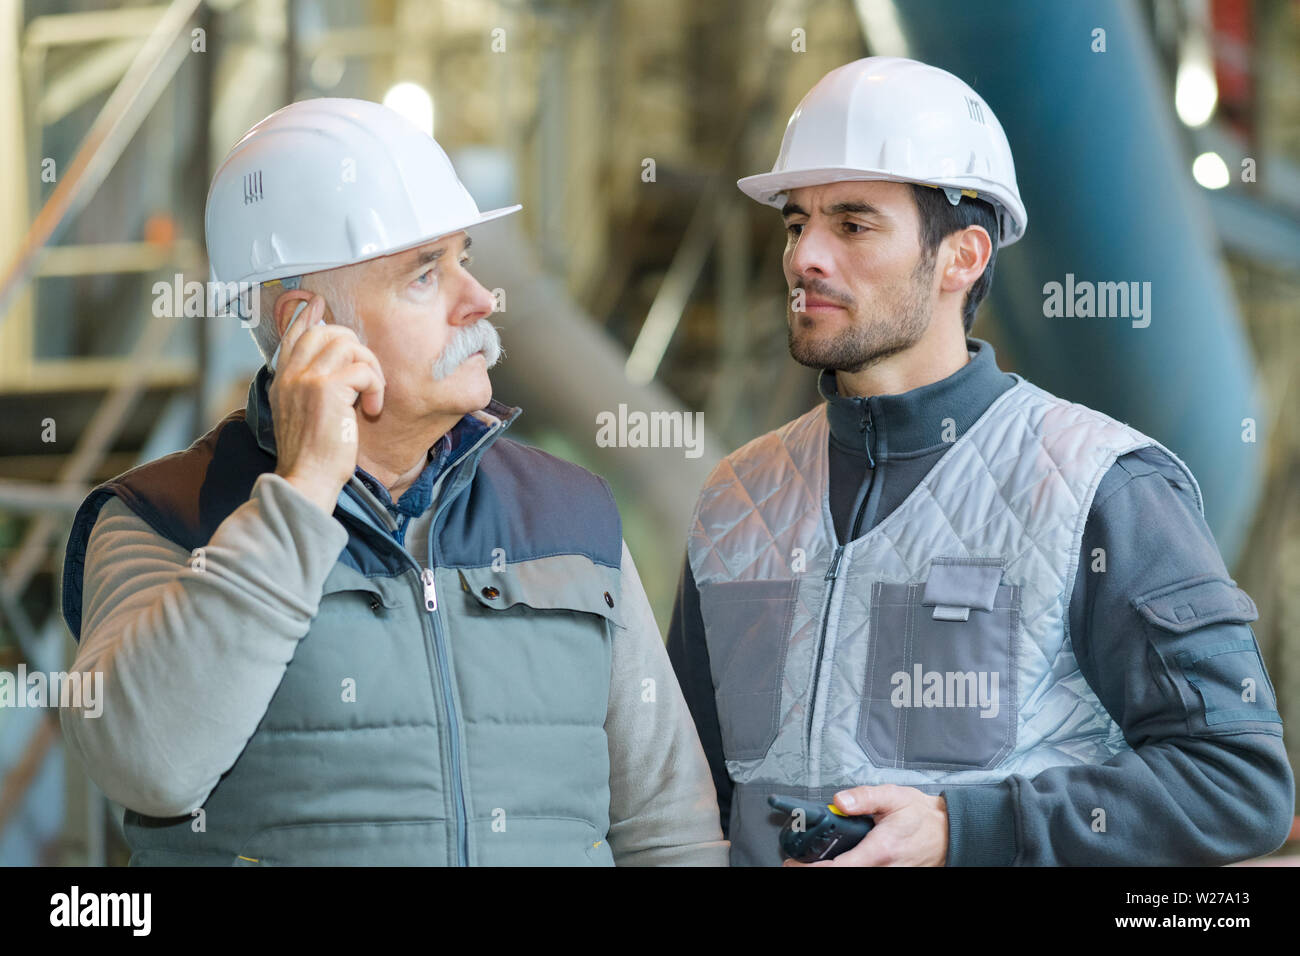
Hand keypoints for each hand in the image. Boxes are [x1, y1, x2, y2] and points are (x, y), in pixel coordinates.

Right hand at [268, 294, 384, 514]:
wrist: (307, 479)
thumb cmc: (313, 457)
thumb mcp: (304, 417)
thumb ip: (312, 390)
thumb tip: (340, 371)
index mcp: (283, 382)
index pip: (291, 337)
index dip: (305, 317)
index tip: (315, 303)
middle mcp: (291, 375)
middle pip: (325, 332)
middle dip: (355, 346)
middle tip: (366, 376)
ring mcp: (307, 379)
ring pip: (348, 344)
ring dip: (370, 368)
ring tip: (371, 397)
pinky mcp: (328, 389)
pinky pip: (363, 369)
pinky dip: (375, 388)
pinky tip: (371, 410)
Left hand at [782, 784, 947, 866]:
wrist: (949, 832)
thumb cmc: (922, 816)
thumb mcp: (893, 796)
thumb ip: (863, 797)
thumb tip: (838, 802)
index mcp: (881, 850)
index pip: (839, 868)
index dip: (812, 870)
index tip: (793, 865)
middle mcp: (884, 868)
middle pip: (843, 874)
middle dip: (818, 869)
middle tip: (799, 862)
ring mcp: (889, 874)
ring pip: (854, 875)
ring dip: (833, 868)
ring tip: (816, 860)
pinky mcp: (892, 875)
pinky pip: (865, 874)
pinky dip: (849, 867)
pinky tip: (839, 861)